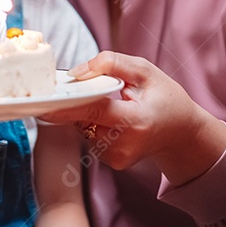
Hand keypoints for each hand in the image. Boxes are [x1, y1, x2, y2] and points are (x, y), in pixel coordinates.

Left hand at [39, 51, 225, 183]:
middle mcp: (125, 144)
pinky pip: (91, 137)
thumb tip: (77, 72)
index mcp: (136, 120)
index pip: (93, 110)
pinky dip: (93, 124)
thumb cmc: (166, 98)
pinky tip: (110, 119)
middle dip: (69, 104)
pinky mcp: (114, 163)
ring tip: (107, 103)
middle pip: (83, 120)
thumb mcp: (145, 71)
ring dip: (85, 113)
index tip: (43, 99)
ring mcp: (118, 157)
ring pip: (84, 128)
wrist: (182, 133)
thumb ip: (112, 63)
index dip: (66, 104)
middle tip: (58, 90)